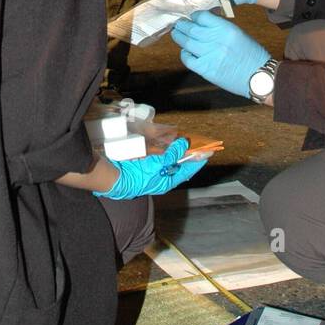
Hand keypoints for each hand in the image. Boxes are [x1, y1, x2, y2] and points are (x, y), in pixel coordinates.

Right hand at [93, 137, 207, 198]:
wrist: (117, 178)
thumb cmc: (139, 175)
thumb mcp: (159, 165)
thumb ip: (173, 155)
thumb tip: (183, 145)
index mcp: (168, 181)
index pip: (187, 170)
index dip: (198, 161)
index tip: (208, 152)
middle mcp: (163, 177)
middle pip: (179, 164)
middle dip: (188, 155)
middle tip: (197, 145)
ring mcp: (154, 171)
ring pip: (170, 160)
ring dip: (176, 151)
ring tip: (184, 142)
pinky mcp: (146, 165)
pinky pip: (159, 157)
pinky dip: (165, 150)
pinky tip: (167, 143)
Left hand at [171, 11, 268, 98]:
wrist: (258, 76)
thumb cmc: (251, 54)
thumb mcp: (238, 33)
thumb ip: (221, 27)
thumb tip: (204, 22)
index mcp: (226, 29)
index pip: (202, 17)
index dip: (194, 16)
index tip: (192, 17)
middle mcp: (216, 40)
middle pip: (191, 28)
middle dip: (182, 25)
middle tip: (178, 24)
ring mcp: (209, 55)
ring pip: (186, 42)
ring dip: (179, 37)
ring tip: (176, 33)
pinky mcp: (206, 69)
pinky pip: (188, 59)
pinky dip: (184, 54)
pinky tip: (186, 51)